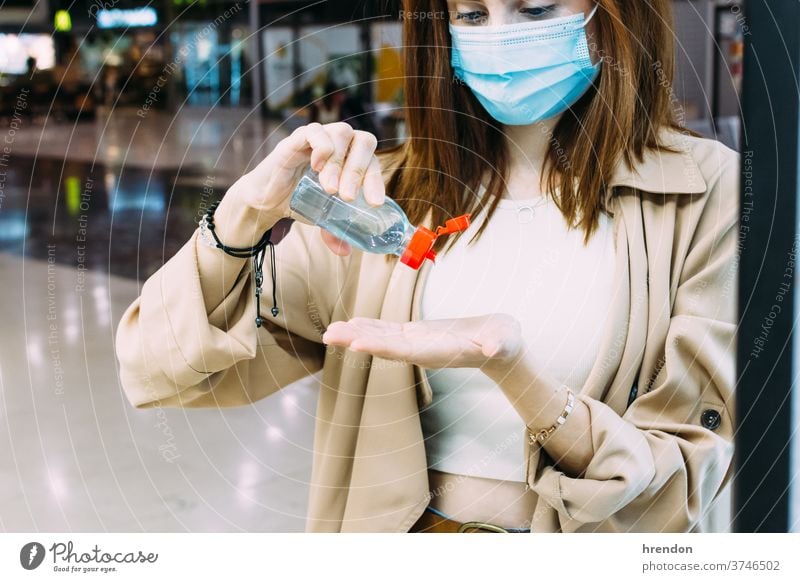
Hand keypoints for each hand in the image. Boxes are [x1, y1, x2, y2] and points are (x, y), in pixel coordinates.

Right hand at [221, 122, 385, 253]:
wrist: (265, 200)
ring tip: (329, 190)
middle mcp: (338, 145)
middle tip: (346, 197)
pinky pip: (315, 130)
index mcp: (350, 160)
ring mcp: (318, 139)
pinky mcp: (296, 139)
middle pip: (363, 141)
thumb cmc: (298, 201)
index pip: (373, 162)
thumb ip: (335, 231)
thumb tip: (346, 251)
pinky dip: (322, 146)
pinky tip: (316, 168)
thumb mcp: (322, 217)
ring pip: (342, 133)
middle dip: (358, 171)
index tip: (374, 204)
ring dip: (339, 163)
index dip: (376, 180)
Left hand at [321, 314, 522, 369]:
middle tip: (329, 336)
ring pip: (381, 338)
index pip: (404, 351)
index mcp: (438, 352)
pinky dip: (370, 326)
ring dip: (356, 334)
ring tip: (331, 331)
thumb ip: (500, 344)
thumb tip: (496, 348)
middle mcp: (422, 351)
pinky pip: (389, 331)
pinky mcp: (418, 334)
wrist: (502, 347)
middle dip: (356, 341)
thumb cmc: (504, 342)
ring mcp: (418, 343)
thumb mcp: (505, 341)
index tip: (357, 345)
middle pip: (384, 346)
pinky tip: (353, 323)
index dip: (380, 347)